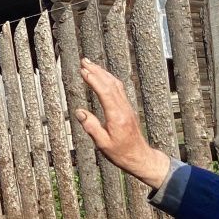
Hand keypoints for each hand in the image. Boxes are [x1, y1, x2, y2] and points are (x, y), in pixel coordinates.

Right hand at [75, 57, 170, 189]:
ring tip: (90, 65)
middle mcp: (123, 108)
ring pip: (115, 84)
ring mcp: (126, 107)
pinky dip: (109, 79)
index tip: (83, 71)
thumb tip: (79, 112)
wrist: (139, 157)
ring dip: (103, 72)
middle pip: (110, 84)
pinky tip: (103, 76)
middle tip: (84, 61)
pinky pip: (118, 89)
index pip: (105, 92)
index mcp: (116, 116)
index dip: (94, 79)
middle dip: (97, 70)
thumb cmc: (121, 153)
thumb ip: (91, 127)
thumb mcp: (103, 144)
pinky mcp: (127, 109)